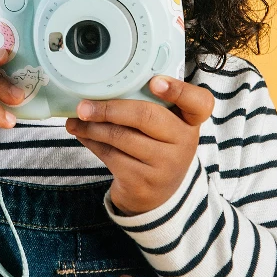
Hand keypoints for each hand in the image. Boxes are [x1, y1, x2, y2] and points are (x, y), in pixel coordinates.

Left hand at [64, 75, 214, 215]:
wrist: (156, 195)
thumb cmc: (157, 147)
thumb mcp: (164, 127)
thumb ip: (149, 105)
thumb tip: (101, 87)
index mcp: (191, 121)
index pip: (200, 103)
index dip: (178, 90)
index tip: (154, 82)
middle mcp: (184, 143)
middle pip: (145, 116)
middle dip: (109, 109)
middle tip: (84, 106)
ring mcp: (165, 165)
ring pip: (121, 137)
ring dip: (92, 127)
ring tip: (76, 120)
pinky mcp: (143, 182)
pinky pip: (111, 156)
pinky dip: (92, 143)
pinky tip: (82, 135)